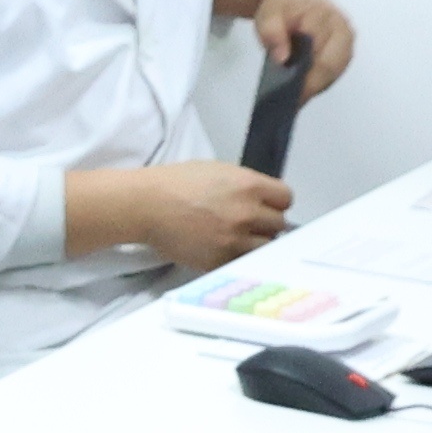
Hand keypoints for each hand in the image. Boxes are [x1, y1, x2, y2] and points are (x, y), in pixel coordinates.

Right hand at [110, 161, 294, 271]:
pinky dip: (235, 256)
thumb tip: (262, 200)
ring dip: (254, 243)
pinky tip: (221, 247)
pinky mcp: (219, 260)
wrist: (145, 205)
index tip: (267, 206)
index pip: (286, 199)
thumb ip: (246, 185)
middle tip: (248, 223)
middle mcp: (246, 213)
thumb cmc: (175, 184)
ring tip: (236, 238)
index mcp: (249, 186)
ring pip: (264, 247)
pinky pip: (241, 261)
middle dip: (265, 223)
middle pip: (278, 224)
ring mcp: (234, 239)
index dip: (276, 202)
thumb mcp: (218, 171)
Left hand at [247, 0, 356, 98]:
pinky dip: (319, 82)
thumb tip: (282, 60)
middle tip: (291, 103)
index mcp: (323, 15)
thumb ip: (272, 34)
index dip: (304, 78)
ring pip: (335, 73)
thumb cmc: (280, 7)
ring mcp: (347, 39)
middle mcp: (342, 27)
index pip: (317, 53)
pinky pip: (335, 72)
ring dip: (315, 86)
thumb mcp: (267, 17)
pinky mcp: (346, 49)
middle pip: (330, 67)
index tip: (288, 96)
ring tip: (294, 99)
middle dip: (311, 86)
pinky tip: (302, 90)